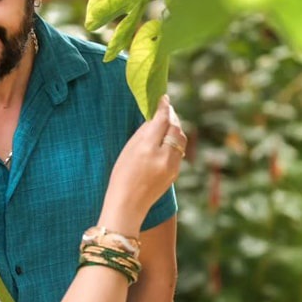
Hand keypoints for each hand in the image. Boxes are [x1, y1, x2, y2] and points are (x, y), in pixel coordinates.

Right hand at [101, 96, 185, 233]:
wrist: (128, 204)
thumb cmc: (121, 175)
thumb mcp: (128, 150)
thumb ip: (143, 133)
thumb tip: (155, 119)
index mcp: (147, 148)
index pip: (161, 120)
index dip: (164, 107)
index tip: (164, 98)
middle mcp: (163, 156)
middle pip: (175, 128)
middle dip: (172, 116)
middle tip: (166, 109)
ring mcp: (172, 166)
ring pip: (180, 139)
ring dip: (176, 128)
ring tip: (167, 122)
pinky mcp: (175, 173)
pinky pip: (179, 151)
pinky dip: (175, 141)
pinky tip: (167, 139)